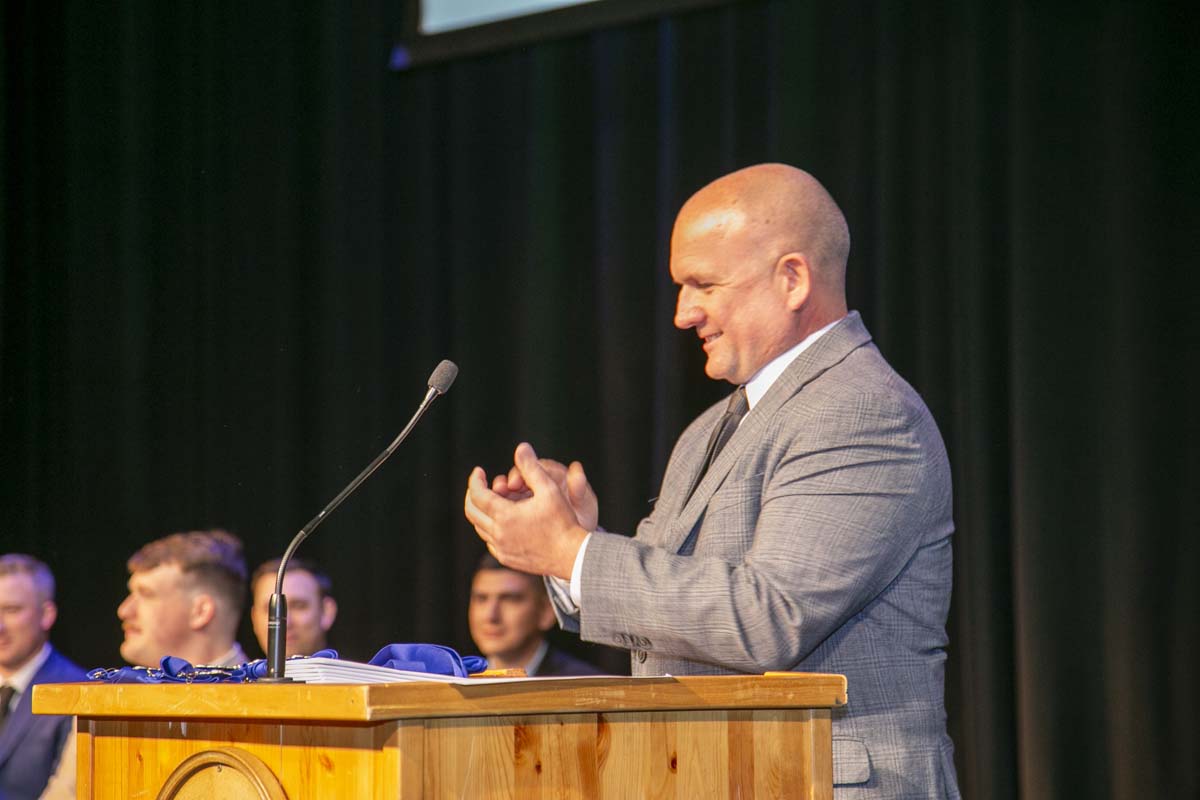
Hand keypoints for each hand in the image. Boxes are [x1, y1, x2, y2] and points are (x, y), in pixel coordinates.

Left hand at [464, 443, 589, 578]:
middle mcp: (498, 534)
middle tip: (480, 483)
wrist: (572, 556)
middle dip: (472, 494)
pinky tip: (501, 520)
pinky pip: (489, 540)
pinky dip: (489, 527)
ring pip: (479, 527)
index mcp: (505, 516)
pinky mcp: (506, 558)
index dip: (475, 480)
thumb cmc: (563, 521)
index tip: (479, 471)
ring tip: (493, 499)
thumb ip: (532, 467)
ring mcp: (501, 548)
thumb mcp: (549, 489)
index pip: (477, 494)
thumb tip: (521, 447)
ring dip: (481, 511)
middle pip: (471, 511)